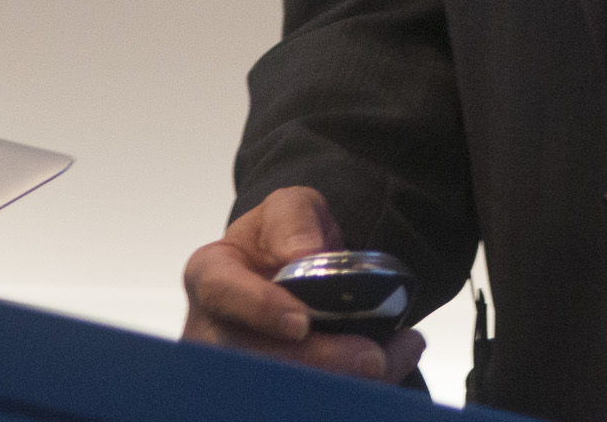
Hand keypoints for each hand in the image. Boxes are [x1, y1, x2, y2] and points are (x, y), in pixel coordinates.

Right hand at [180, 186, 426, 384]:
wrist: (291, 271)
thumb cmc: (281, 239)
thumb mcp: (290, 207)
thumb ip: (294, 219)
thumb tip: (305, 253)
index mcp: (211, 277)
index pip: (223, 293)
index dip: (260, 310)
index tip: (301, 322)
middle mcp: (213, 333)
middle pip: (254, 360)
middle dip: (317, 363)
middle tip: (373, 358)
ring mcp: (235, 372)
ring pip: (282, 391)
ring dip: (345, 383)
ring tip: (395, 357)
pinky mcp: (267, 393)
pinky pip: (305, 401)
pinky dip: (354, 390)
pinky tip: (393, 366)